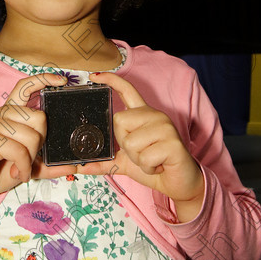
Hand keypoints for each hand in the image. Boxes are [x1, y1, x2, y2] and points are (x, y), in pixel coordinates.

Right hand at [0, 72, 74, 230]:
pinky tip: (16, 173)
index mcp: (9, 114)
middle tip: (28, 158)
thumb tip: (75, 165)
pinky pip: (19, 150)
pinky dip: (23, 167)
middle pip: (38, 117)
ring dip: (30, 159)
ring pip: (31, 135)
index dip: (44, 79)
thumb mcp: (27, 165)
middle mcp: (0, 113)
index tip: (62, 81)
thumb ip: (48, 163)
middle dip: (39, 143)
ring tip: (19, 168)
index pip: (25, 86)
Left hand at [72, 73, 204, 222]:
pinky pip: (145, 157)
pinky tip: (159, 165)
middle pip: (119, 120)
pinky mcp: (172, 143)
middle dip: (124, 143)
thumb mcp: (125, 163)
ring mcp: (165, 127)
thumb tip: (80, 166)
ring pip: (131, 142)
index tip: (95, 76)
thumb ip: (105, 161)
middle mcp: (154, 115)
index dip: (111, 81)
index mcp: (143, 115)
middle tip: (140, 153)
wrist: (180, 184)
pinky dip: (148, 167)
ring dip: (137, 159)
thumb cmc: (155, 167)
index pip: (127, 91)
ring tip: (151, 160)